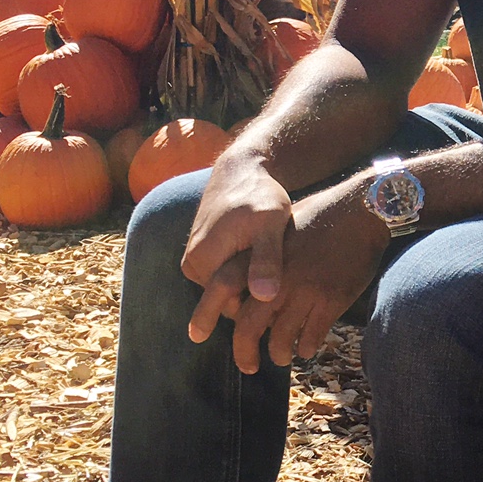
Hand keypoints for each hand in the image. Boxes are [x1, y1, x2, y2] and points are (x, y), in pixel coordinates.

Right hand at [180, 149, 293, 308]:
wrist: (242, 172)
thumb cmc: (260, 196)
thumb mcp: (270, 224)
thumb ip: (266, 260)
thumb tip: (263, 296)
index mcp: (203, 262)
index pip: (233, 309)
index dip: (263, 310)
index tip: (290, 300)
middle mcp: (192, 266)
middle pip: (229, 303)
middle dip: (256, 301)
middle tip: (288, 290)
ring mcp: (195, 262)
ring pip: (228, 293)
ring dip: (251, 289)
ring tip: (280, 276)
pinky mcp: (202, 257)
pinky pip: (226, 280)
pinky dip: (245, 278)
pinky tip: (269, 267)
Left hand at [189, 176, 389, 373]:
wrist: (362, 210)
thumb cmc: (321, 217)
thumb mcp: (280, 230)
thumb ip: (260, 258)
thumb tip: (245, 289)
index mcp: (260, 256)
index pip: (221, 287)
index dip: (205, 313)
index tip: (196, 335)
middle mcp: (277, 277)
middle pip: (247, 326)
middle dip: (244, 352)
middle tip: (248, 366)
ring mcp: (304, 290)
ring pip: (280, 339)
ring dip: (279, 353)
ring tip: (282, 357)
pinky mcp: (330, 300)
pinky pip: (310, 337)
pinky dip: (306, 347)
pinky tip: (307, 347)